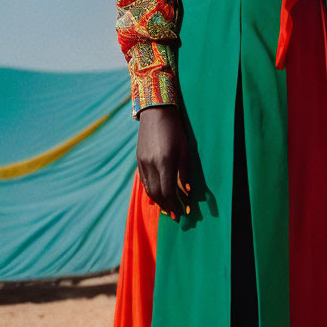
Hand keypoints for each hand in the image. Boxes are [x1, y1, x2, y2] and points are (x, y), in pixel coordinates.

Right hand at [136, 104, 191, 220]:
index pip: (168, 191)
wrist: (155, 112)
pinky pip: (143, 181)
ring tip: (167, 207)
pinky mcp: (138, 160)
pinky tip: (157, 194)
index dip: (174, 205)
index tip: (181, 214)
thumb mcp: (184, 148)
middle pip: (157, 194)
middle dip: (166, 206)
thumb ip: (185, 171)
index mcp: (164, 162)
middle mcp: (151, 165)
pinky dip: (150, 191)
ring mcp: (142, 163)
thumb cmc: (175, 129)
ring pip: (148, 189)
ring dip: (158, 201)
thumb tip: (187, 192)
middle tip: (175, 215)